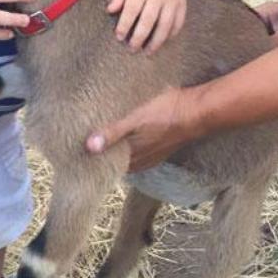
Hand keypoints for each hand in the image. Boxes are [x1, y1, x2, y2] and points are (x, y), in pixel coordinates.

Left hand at [85, 86, 202, 171]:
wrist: (198, 111)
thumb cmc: (167, 112)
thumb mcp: (136, 118)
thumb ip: (113, 132)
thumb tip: (89, 147)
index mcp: (133, 155)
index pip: (107, 166)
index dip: (93, 162)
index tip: (79, 156)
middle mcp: (142, 160)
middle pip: (116, 164)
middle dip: (103, 157)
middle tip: (86, 149)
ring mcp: (153, 155)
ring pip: (128, 159)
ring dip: (117, 153)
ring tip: (102, 144)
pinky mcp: (161, 147)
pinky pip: (140, 154)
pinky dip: (130, 149)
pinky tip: (127, 140)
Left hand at [108, 0, 185, 52]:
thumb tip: (110, 10)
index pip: (132, 10)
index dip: (124, 25)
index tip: (119, 37)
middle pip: (148, 20)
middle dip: (139, 37)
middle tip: (132, 48)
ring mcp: (172, 0)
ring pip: (165, 24)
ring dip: (156, 40)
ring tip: (148, 51)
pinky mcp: (182, 3)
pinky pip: (178, 22)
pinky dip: (171, 33)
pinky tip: (164, 41)